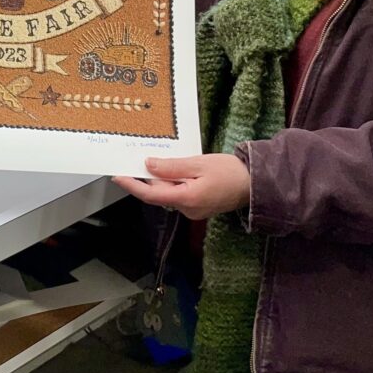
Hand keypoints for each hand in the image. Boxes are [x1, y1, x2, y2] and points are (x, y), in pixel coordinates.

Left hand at [113, 155, 250, 220]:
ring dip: (160, 180)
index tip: (116, 175)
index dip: (132, 185)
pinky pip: (179, 195)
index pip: (151, 194)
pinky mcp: (198, 207)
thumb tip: (148, 166)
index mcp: (186, 199)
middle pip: (159, 194)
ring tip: (152, 161)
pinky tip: (172, 170)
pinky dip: (172, 183)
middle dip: (146, 179)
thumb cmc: (230, 172)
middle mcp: (187, 210)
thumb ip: (172, 167)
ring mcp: (193, 211)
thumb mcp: (199, 164)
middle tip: (132, 161)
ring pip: (168, 194)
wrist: (256, 184)